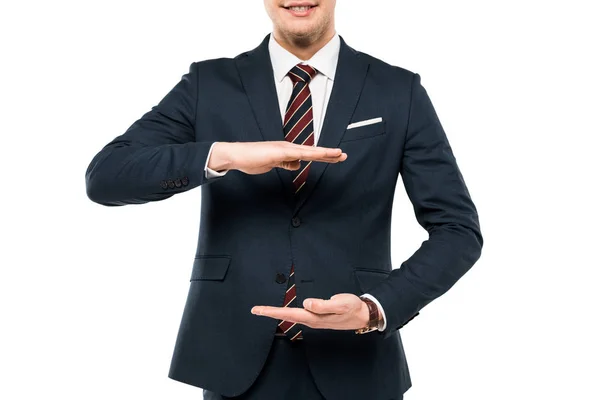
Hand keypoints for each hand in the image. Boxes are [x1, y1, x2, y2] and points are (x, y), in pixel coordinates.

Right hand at [208, 141, 347, 174]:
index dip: (324, 156)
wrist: (237, 155)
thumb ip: (286, 164)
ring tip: (338, 154)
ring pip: (309, 151)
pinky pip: (299, 154)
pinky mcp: (280, 151)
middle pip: (313, 152)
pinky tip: (321, 154)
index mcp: (287, 152)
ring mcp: (285, 149)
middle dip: (329, 154)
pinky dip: (311, 153)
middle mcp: (289, 148)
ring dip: (325, 153)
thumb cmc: (252, 160)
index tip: (336, 158)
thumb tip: (297, 166)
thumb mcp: (273, 164)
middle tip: (344, 155)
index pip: (309, 155)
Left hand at [251, 293, 369, 329]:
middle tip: (255, 310)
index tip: (258, 310)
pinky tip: (285, 311)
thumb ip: (323, 304)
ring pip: (292, 317)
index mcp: (315, 317)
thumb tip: (306, 302)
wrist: (364, 315)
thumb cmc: (353, 308)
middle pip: (287, 317)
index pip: (289, 314)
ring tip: (265, 311)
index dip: (272, 312)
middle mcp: (312, 320)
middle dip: (270, 313)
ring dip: (278, 314)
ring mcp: (315, 320)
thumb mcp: (340, 304)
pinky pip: (298, 315)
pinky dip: (288, 313)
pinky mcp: (318, 317)